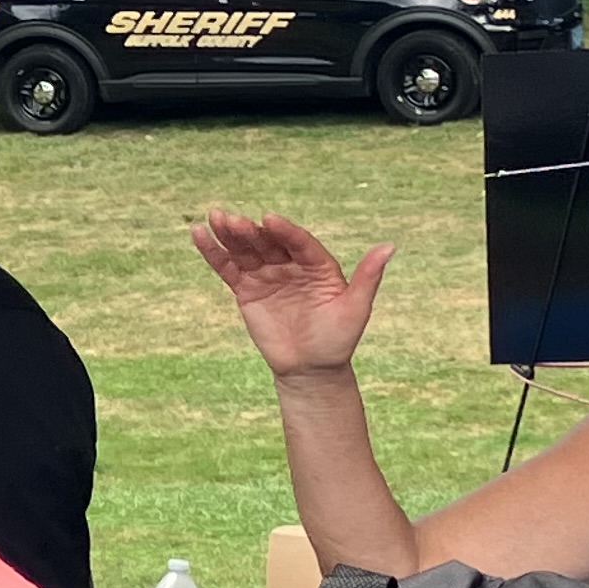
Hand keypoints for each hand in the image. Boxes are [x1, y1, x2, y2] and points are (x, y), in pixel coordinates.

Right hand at [189, 209, 394, 379]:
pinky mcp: (247, 290)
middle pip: (268, 242)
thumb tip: (389, 246)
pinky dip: (213, 252)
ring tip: (213, 218)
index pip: (299, 242)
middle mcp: (291, 265)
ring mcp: (267, 276)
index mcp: (318, 265)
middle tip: (234, 219)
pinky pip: (228, 268)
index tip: (269, 220)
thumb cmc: (337, 340)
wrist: (310, 370)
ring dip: (230, 234)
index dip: (285, 231)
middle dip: (251, 230)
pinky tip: (199, 235)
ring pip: (246, 250)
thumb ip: (368, 276)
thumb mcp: (356, 308)